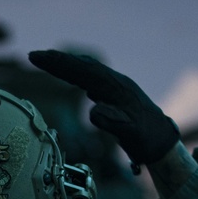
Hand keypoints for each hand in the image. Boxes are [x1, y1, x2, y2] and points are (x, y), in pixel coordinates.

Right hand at [28, 50, 178, 167]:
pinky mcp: (116, 94)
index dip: (59, 64)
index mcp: (116, 88)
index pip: (82, 71)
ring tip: (47, 61)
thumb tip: (93, 112)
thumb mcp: (130, 135)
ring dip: (67, 65)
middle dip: (58, 60)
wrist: (163, 142)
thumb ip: (113, 123)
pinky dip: (78, 74)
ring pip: (88, 70)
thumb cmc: (147, 140)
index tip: (37, 58)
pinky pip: (93, 79)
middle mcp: (115, 82)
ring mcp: (116, 87)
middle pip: (83, 65)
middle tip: (33, 56)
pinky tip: (74, 76)